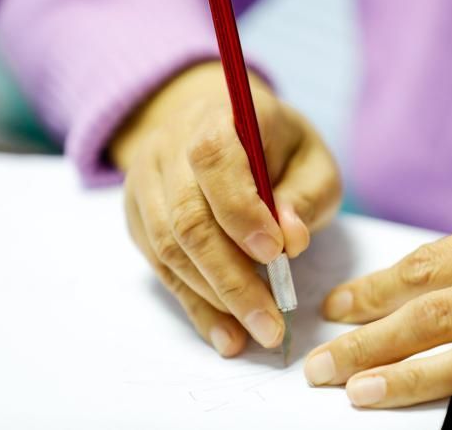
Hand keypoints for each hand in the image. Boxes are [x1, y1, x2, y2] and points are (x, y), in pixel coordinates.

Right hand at [112, 61, 340, 355]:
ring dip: (215, 298)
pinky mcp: (139, 217)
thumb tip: (291, 240)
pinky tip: (226, 334)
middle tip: (271, 321)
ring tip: (256, 331)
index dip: (240, 209)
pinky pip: (162, 268)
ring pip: (169, 249)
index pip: (214, 159)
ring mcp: (146, 183)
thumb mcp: (311, 159)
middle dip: (232, 277)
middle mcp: (169, 146)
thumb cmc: (277, 147)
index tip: (275, 253)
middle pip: (187, 217)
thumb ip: (306, 194)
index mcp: (217, 117)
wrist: (217, 128)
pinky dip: (197, 305)